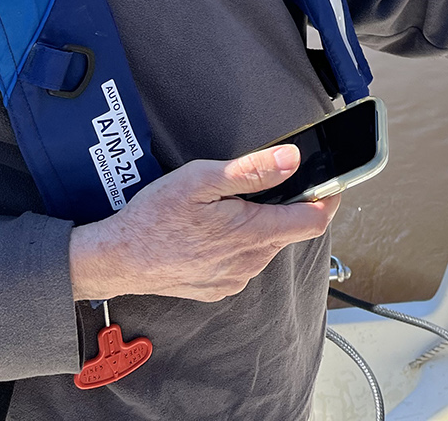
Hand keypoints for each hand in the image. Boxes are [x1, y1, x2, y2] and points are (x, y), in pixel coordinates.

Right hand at [68, 144, 338, 302]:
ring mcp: (234, 279)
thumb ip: (252, 171)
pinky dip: (242, 243)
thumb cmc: (154, 217)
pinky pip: (246, 262)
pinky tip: (215, 231)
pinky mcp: (220, 288)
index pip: (313, 222)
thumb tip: (292, 159)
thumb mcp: (201, 180)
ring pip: (267, 247)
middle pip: (290, 231)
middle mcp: (249, 262)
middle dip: (287, 206)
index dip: (329, 199)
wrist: (116, 260)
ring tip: (230, 207)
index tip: (331, 181)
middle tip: (265, 183)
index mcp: (250, 233)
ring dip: (262, 225)